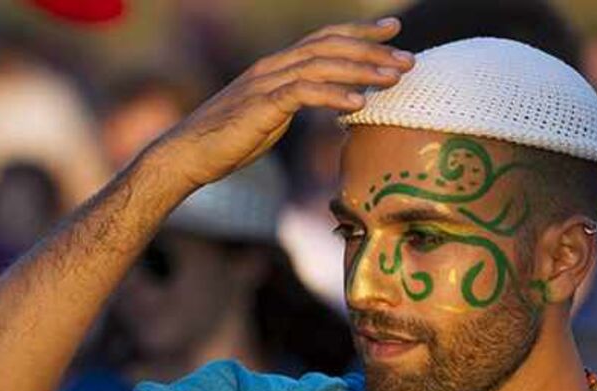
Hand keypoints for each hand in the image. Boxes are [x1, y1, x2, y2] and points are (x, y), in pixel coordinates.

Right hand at [149, 17, 413, 189]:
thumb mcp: (273, 116)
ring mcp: (266, 83)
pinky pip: (303, 93)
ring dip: (362, 71)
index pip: (325, 38)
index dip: (360, 32)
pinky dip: (334, 96)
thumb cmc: (230, 140)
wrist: (187, 155)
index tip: (394, 30)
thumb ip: (299, 103)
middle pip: (330, 47)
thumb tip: (333, 104)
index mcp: (277, 65)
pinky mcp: (261, 106)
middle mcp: (273, 66)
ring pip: (322, 66)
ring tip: (395, 78)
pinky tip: (360, 104)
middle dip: (373, 50)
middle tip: (409, 59)